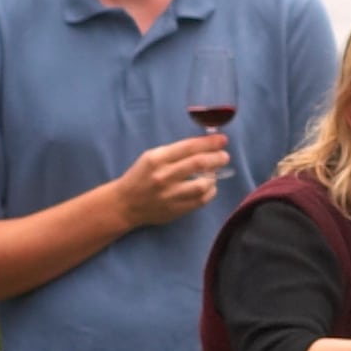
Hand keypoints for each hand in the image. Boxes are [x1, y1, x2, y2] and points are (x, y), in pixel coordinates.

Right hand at [115, 135, 230, 229]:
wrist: (125, 204)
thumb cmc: (140, 176)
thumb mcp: (152, 157)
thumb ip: (175, 152)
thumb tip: (204, 146)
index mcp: (157, 158)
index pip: (189, 147)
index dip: (209, 143)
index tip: (222, 140)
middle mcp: (164, 176)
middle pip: (198, 164)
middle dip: (217, 158)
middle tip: (224, 156)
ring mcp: (170, 195)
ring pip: (202, 185)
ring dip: (214, 177)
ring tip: (214, 174)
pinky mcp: (175, 210)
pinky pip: (200, 200)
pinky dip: (209, 192)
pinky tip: (209, 187)